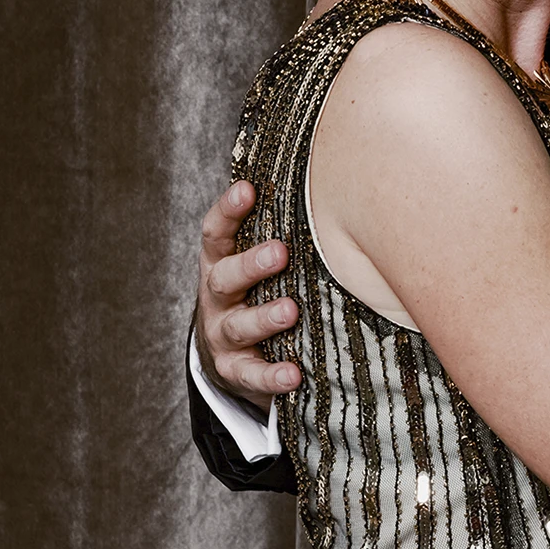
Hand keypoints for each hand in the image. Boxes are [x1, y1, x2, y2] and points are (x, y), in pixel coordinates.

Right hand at [195, 180, 301, 413]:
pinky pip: (251, 374)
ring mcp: (222, 333)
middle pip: (226, 276)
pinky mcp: (233, 370)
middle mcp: (217, 296)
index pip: (216, 233)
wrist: (230, 350)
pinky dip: (271, 376)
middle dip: (251, 264)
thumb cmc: (259, 286)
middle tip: (280, 251)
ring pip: (239, 325)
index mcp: (221, 261)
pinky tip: (293, 374)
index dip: (229, 210)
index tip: (248, 189)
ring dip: (264, 318)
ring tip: (291, 311)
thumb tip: (332, 172)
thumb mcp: (259, 257)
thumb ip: (282, 226)